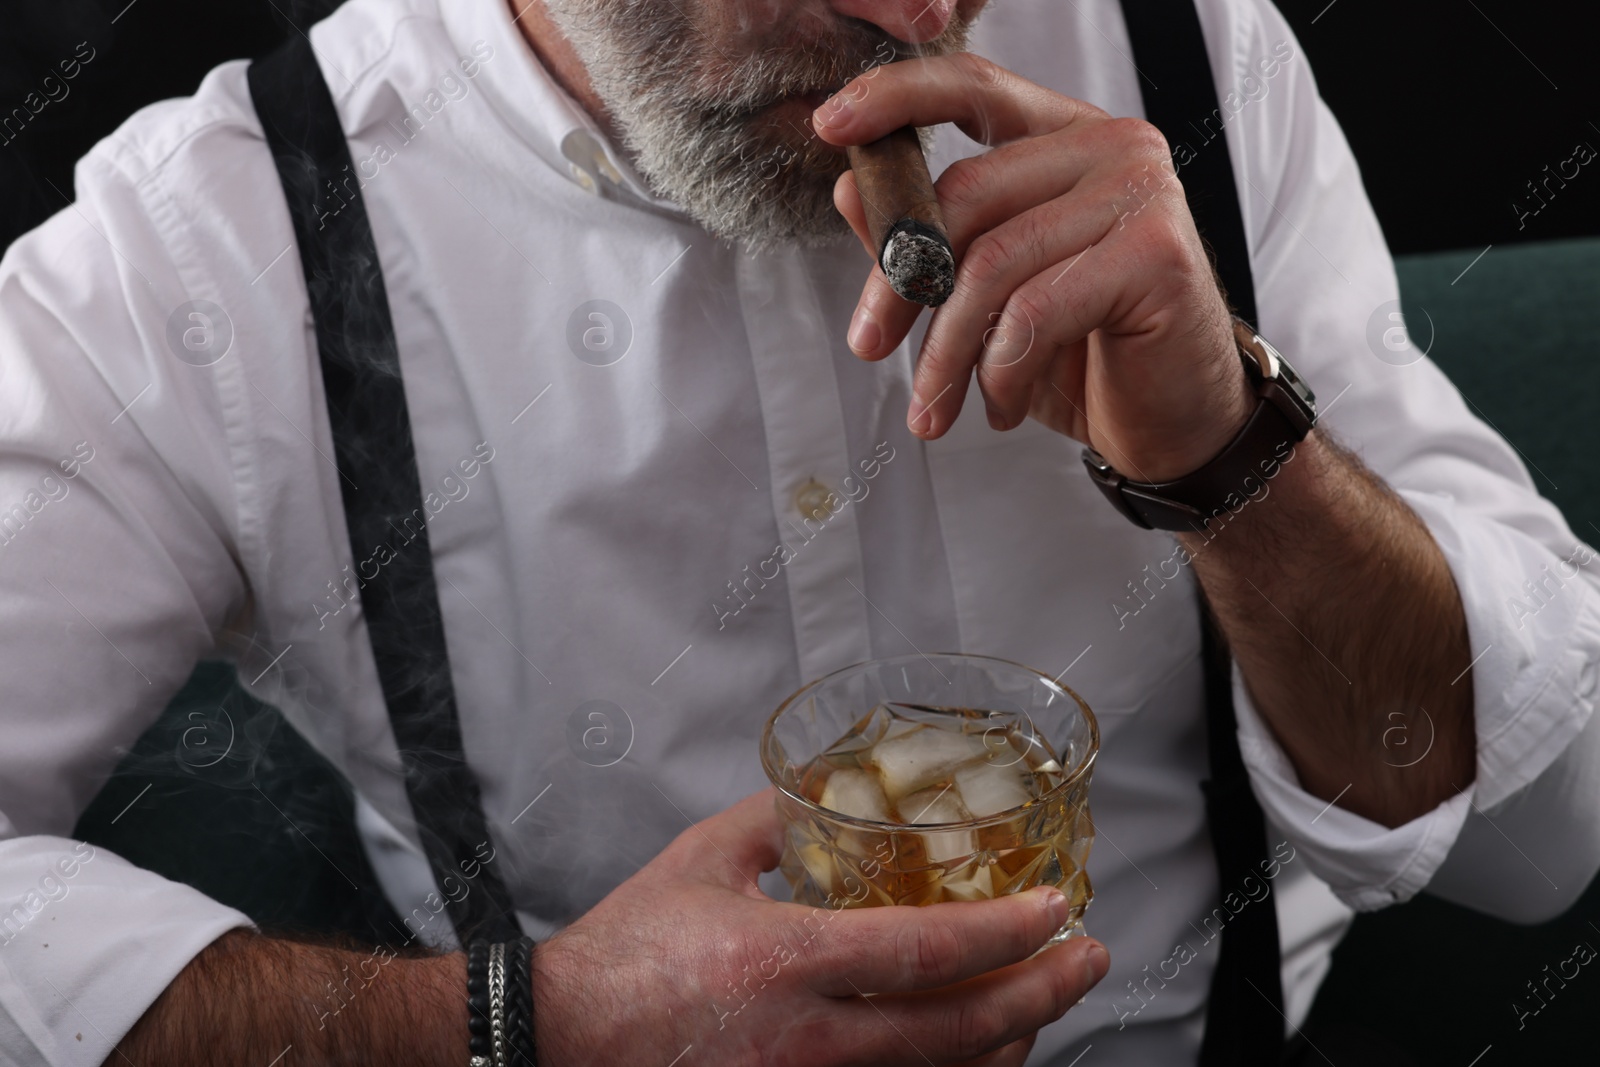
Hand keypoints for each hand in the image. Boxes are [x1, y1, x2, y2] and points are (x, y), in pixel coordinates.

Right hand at [531, 788, 1109, 1066]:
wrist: (561, 1043)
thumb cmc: (625, 956)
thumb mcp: (699, 863)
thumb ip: (772, 821)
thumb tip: (823, 792)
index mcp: (787, 963)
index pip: (925, 952)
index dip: (1005, 931)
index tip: (1058, 909)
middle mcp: (811, 1041)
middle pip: (958, 1031)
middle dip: (1041, 996)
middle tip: (1088, 960)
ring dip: (1008, 1042)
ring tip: (1044, 1002)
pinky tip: (973, 1050)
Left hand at [813, 53, 1253, 482]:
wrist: (1174, 425)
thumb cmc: (1085, 354)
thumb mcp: (986, 298)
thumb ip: (922, 240)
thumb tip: (850, 191)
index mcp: (1066, 137)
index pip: (974, 89)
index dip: (898, 98)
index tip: (830, 127)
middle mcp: (1112, 147)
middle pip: (963, 195)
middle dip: (898, 284)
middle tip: (872, 346)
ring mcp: (1141, 192)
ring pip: (990, 263)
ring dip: (947, 351)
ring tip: (936, 407)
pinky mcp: (1156, 254)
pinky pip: (1034, 311)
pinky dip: (1001, 371)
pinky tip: (1002, 405)